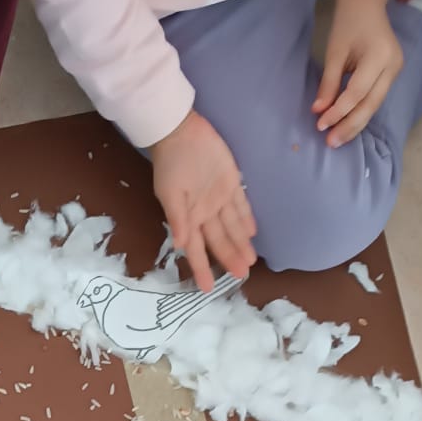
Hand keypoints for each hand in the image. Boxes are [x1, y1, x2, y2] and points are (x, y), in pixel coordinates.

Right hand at [149, 111, 255, 292]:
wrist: (180, 132)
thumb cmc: (170, 164)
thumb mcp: (169, 193)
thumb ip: (177, 218)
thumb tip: (179, 244)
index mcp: (188, 218)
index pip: (196, 250)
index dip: (201, 269)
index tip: (206, 288)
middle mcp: (204, 213)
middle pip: (219, 241)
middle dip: (229, 257)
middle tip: (241, 275)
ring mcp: (219, 199)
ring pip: (232, 227)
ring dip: (240, 243)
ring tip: (250, 261)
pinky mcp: (231, 183)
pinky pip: (240, 205)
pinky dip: (246, 219)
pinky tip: (252, 234)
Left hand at [314, 0, 402, 146]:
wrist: (366, 3)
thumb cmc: (348, 23)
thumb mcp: (334, 51)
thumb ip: (328, 82)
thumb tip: (318, 111)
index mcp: (380, 55)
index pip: (357, 92)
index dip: (339, 111)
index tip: (320, 125)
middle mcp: (393, 65)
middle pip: (371, 104)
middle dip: (350, 126)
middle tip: (330, 143)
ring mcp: (396, 70)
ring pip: (375, 105)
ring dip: (355, 124)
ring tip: (337, 139)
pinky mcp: (392, 73)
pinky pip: (376, 98)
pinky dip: (361, 113)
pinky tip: (347, 125)